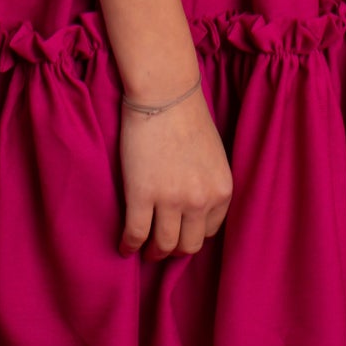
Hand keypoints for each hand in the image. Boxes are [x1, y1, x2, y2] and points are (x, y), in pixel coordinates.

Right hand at [118, 79, 232, 259]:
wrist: (164, 93)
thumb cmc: (187, 116)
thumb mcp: (214, 156)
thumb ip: (207, 184)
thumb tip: (192, 210)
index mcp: (221, 190)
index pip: (210, 232)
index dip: (193, 233)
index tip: (180, 231)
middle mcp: (200, 200)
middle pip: (188, 246)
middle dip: (174, 249)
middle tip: (161, 245)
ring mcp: (170, 200)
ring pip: (162, 246)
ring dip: (152, 252)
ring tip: (143, 248)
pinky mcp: (141, 196)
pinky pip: (135, 235)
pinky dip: (129, 246)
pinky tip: (124, 246)